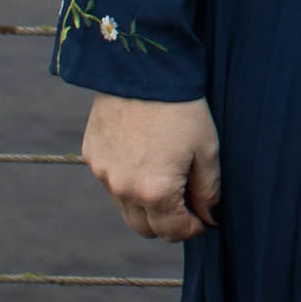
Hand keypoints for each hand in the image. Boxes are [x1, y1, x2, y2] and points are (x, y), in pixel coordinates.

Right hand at [82, 94, 220, 241]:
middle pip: (145, 229)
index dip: (191, 228)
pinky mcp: (91, 156)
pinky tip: (142, 156)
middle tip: (184, 202)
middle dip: (167, 222)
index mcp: (156, 192)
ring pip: (125, 208)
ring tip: (163, 174)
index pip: (172, 232)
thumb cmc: (183, 108)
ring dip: (144, 204)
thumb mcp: (207, 148)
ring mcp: (103, 174)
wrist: (143, 69)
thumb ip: (208, 190)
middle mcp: (124, 190)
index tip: (201, 217)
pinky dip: (125, 180)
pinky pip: (110, 182)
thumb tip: (208, 217)